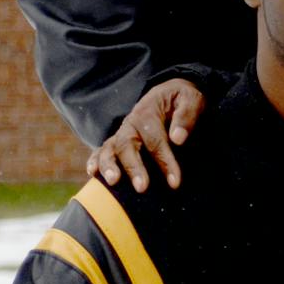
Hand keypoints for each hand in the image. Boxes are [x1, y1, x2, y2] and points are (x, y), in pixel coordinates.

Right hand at [87, 79, 206, 191]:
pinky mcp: (117, 141)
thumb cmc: (182, 100)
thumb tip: (178, 138)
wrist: (169, 96)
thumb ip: (186, 115)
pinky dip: (94, 160)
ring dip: (109, 165)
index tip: (175, 182)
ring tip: (113, 181)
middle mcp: (131, 124)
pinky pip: (101, 150)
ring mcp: (122, 133)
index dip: (165, 161)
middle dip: (134, 167)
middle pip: (127, 145)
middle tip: (142, 187)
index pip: (155, 139)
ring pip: (110, 148)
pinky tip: (92, 173)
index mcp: (148, 113)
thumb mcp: (191, 99)